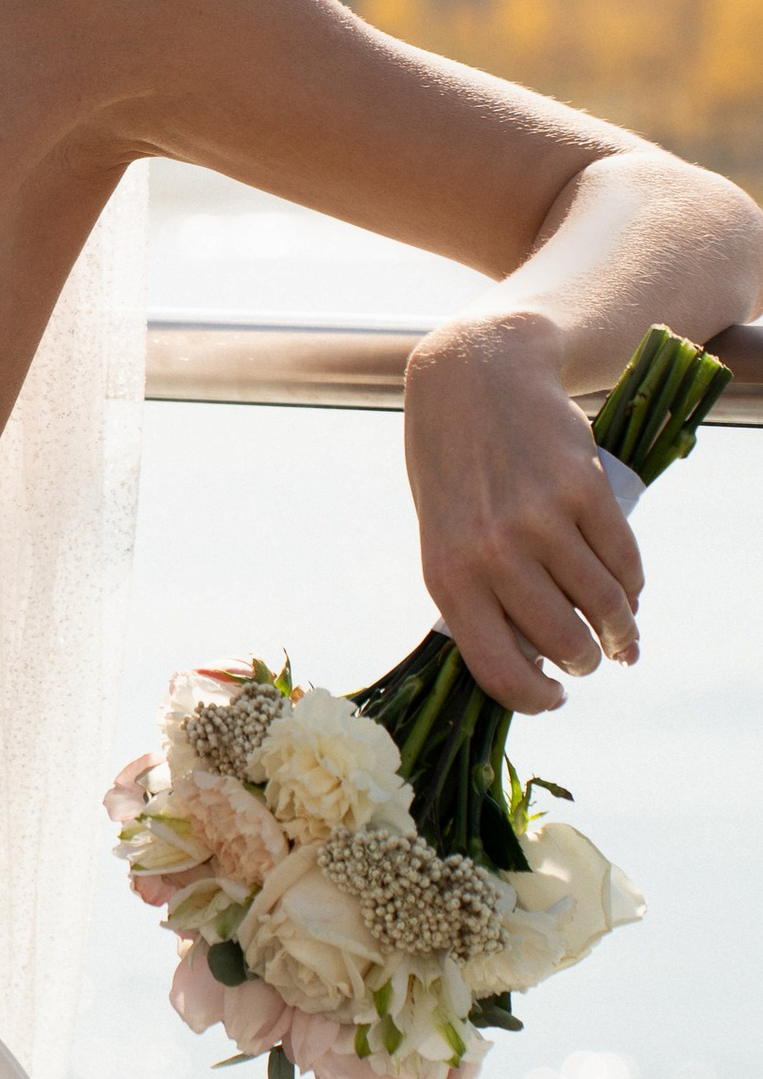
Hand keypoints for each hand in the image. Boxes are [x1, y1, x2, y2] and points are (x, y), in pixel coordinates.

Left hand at [404, 310, 643, 712]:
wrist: (474, 380)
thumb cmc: (456, 471)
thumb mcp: (445, 534)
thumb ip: (479, 594)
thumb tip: (530, 659)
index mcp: (448, 574)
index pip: (498, 669)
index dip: (534, 699)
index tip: (555, 699)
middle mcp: (493, 554)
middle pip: (564, 643)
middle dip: (586, 661)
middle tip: (592, 659)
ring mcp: (541, 521)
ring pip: (603, 605)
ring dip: (621, 630)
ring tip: (621, 634)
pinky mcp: (584, 490)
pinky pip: (624, 561)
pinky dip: (633, 585)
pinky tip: (629, 591)